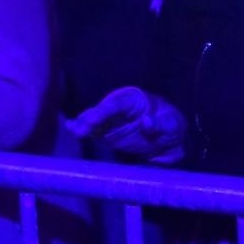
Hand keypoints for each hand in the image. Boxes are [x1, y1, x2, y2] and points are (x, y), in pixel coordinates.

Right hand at [67, 87, 186, 161]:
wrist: (169, 144)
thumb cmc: (171, 128)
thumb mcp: (172, 126)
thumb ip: (161, 125)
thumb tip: (146, 122)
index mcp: (135, 98)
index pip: (118, 103)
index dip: (105, 110)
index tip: (94, 119)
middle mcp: (119, 106)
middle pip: (101, 111)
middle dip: (90, 118)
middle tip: (79, 128)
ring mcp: (110, 120)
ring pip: (93, 120)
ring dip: (82, 125)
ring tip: (73, 131)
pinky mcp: (105, 133)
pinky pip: (92, 131)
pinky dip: (81, 130)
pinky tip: (71, 130)